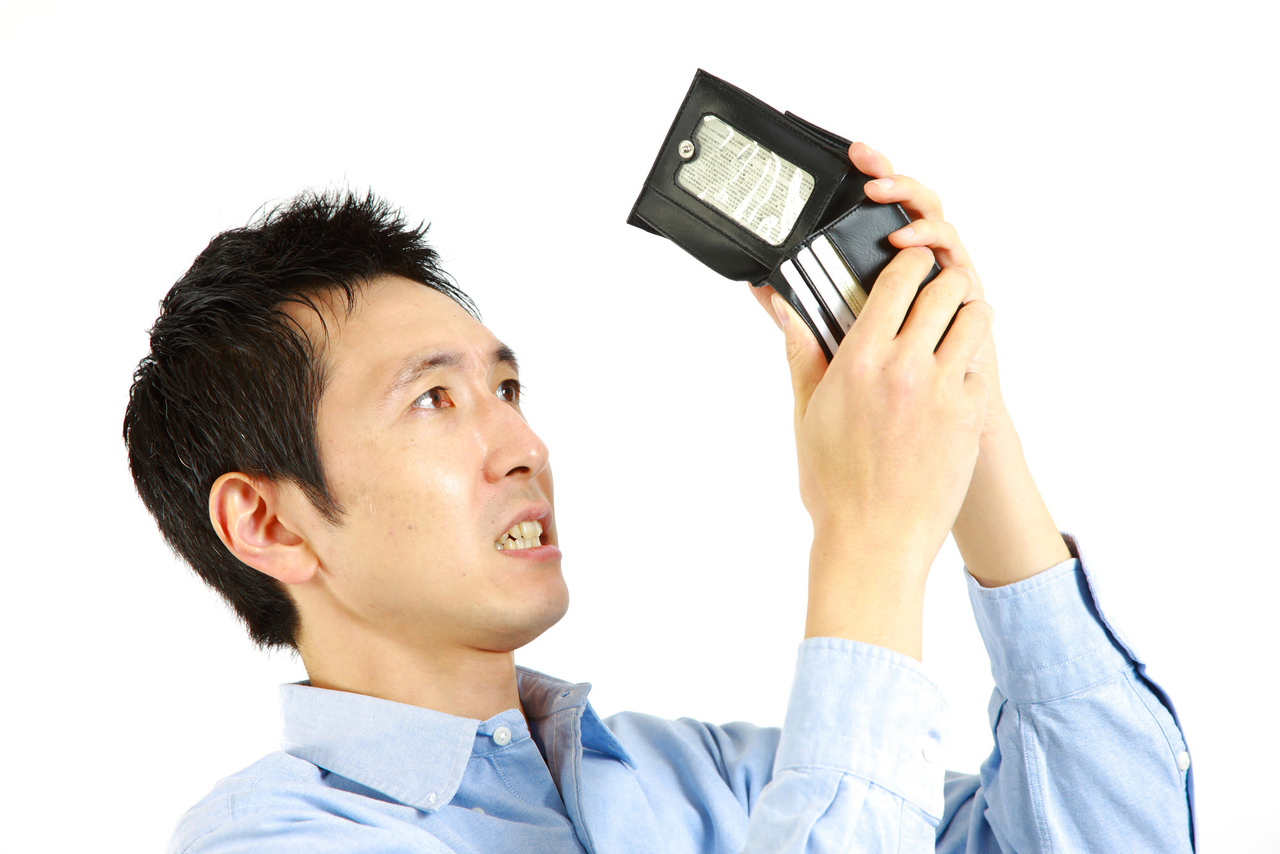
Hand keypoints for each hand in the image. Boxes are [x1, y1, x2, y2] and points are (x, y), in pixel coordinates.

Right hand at [771, 143, 1067, 588]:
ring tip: (949, 326)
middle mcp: (906, 367)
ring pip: (976, 318)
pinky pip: (980, 366)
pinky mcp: (971, 417)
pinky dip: (968, 362)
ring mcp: (944, 391)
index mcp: (859, 359)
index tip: (905, 261)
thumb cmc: (833, 483)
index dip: (908, 261)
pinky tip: (949, 379)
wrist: (874, 541)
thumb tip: (782, 304)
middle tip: (931, 290)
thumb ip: (802, 350)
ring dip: (964, 314)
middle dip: (940, 281)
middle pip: (946, 288)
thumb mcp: (806, 411)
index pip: (900, 278)